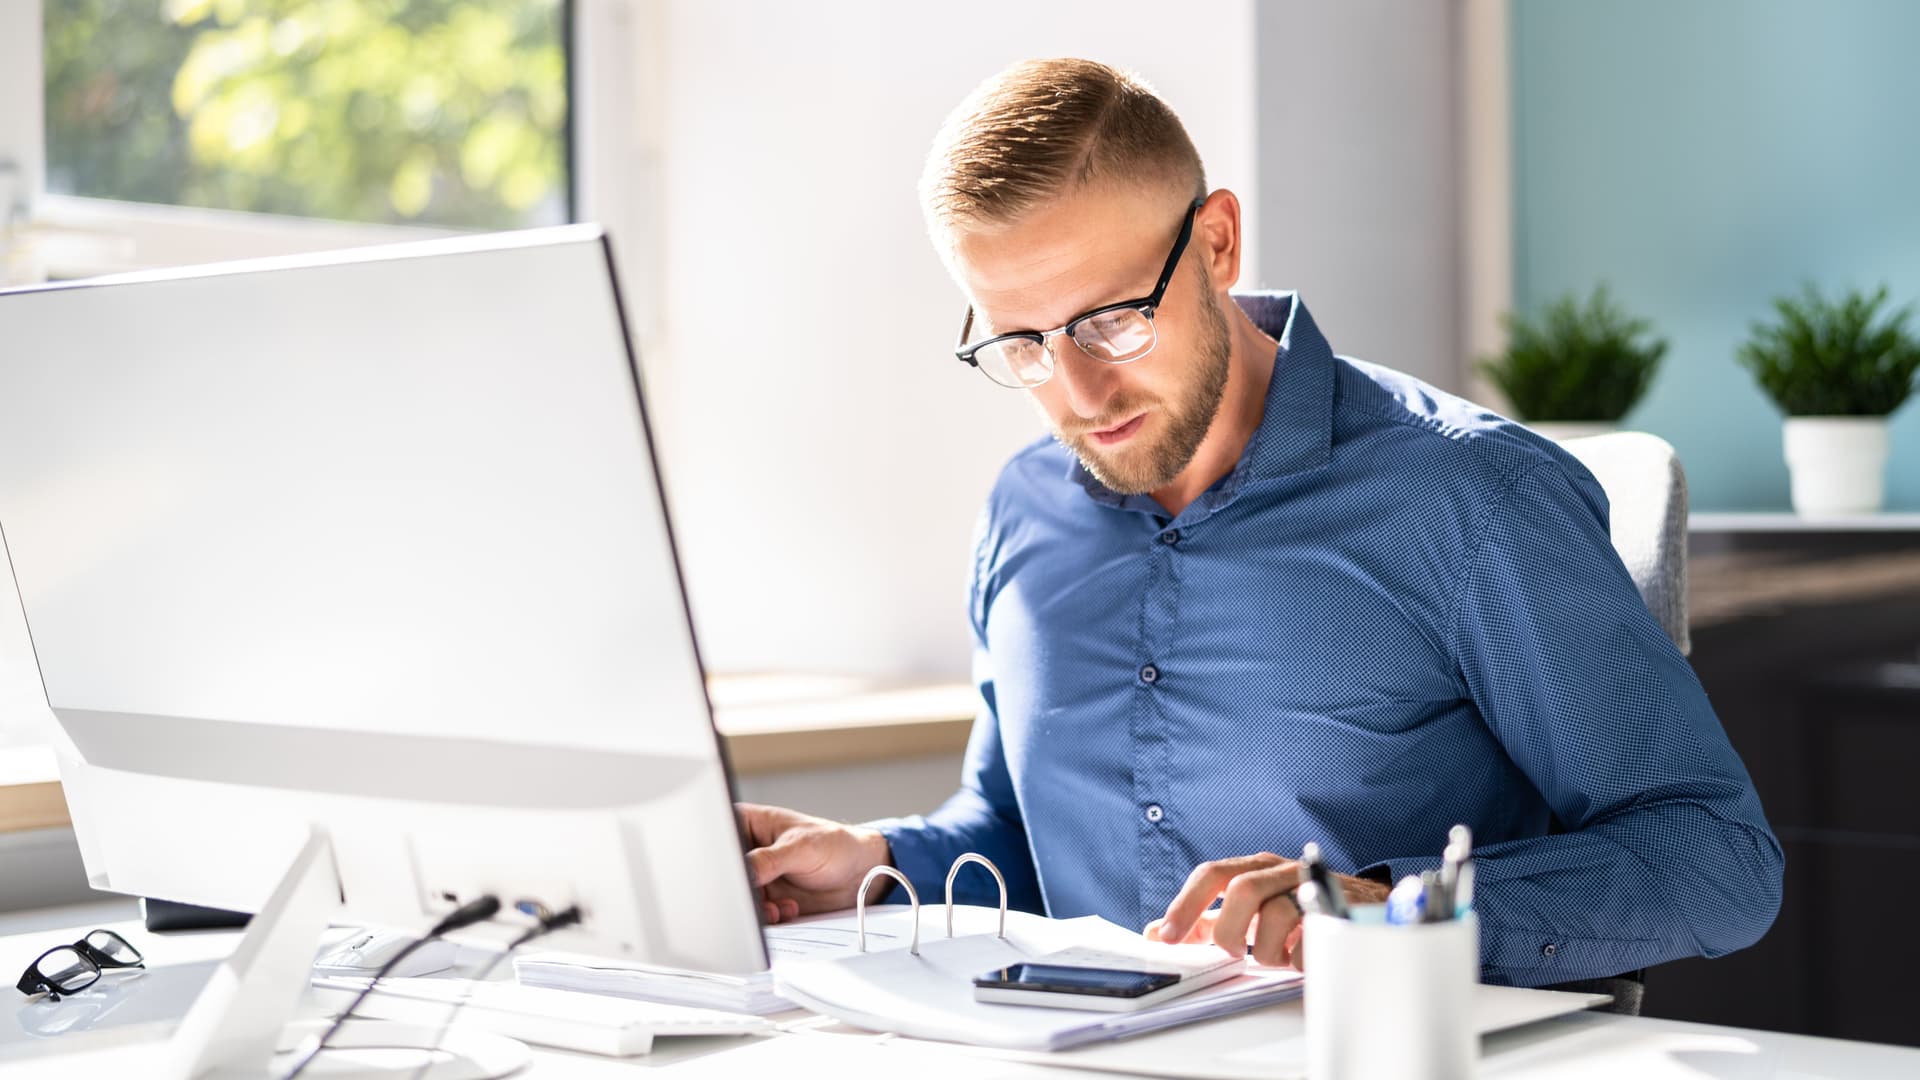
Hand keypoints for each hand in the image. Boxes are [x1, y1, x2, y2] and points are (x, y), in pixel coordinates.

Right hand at [736, 802, 893, 923]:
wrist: (860, 875)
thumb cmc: (835, 845)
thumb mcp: (801, 848)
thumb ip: (768, 860)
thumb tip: (742, 871)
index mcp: (748, 824)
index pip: (721, 837)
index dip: (721, 856)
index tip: (733, 872)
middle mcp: (747, 851)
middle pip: (726, 873)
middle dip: (739, 888)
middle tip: (754, 897)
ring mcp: (755, 877)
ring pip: (738, 897)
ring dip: (755, 906)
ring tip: (776, 907)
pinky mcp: (765, 899)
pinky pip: (753, 913)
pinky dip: (768, 917)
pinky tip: (787, 909)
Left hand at [1144, 853, 1390, 969]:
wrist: (1360, 905)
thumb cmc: (1295, 906)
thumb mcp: (1250, 908)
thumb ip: (1206, 919)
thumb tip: (1158, 931)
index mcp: (1253, 867)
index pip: (1211, 874)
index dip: (1186, 905)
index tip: (1167, 937)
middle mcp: (1279, 869)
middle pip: (1243, 890)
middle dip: (1230, 931)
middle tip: (1232, 953)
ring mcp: (1310, 886)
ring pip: (1277, 915)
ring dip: (1268, 950)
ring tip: (1275, 958)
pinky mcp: (1339, 908)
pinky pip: (1311, 939)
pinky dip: (1299, 958)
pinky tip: (1300, 959)